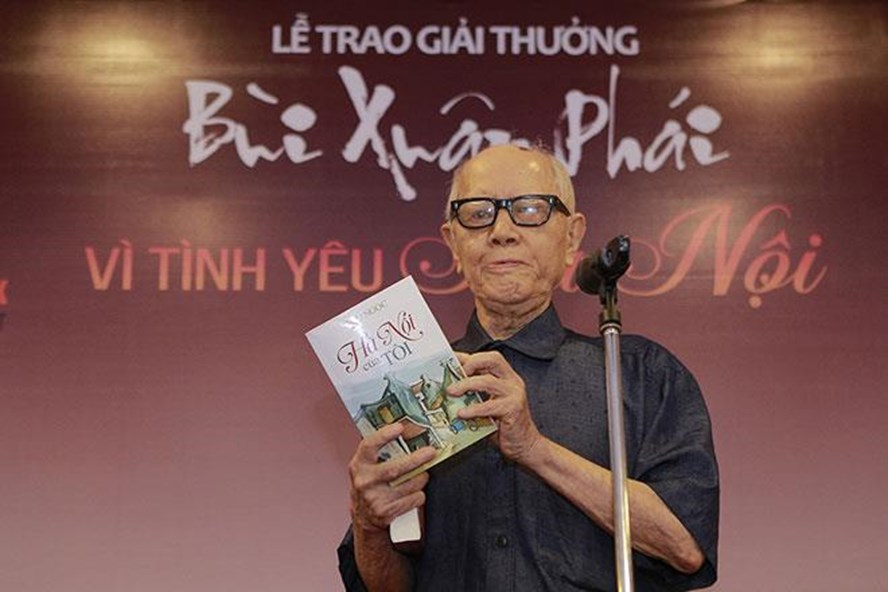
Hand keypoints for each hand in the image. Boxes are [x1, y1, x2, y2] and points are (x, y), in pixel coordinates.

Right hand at [348, 422, 436, 532]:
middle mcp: (364, 481)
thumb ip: (380, 452)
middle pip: (395, 468)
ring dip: (421, 478)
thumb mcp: (367, 467)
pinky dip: (419, 494)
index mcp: (359, 465)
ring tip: (423, 474)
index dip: (383, 435)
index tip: (400, 427)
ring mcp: (374, 498)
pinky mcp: (386, 512)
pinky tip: (415, 491)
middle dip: (417, 459)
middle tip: (431, 452)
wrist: (364, 515)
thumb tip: (407, 432)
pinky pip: (413, 499)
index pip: (368, 446)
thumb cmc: (370, 484)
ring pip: (409, 484)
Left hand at [448, 350, 543, 464]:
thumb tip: (449, 387)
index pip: (486, 358)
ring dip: (466, 385)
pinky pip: (490, 406)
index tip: (449, 359)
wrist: (524, 444)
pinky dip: (473, 409)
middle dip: (471, 363)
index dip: (467, 356)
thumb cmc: (503, 425)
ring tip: (451, 392)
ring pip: (488, 381)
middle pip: (493, 359)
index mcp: (506, 377)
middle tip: (454, 373)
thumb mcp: (487, 403)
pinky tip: (462, 413)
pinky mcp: (513, 409)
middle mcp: (512, 381)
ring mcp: (514, 394)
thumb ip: (475, 393)